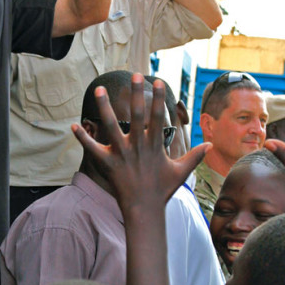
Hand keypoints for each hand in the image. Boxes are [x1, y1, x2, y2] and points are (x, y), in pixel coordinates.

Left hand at [72, 75, 209, 211]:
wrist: (144, 209)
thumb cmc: (162, 190)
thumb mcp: (181, 172)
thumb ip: (195, 156)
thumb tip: (211, 145)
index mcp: (154, 146)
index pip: (157, 116)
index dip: (158, 98)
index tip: (158, 81)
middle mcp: (137, 146)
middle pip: (135, 115)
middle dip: (136, 93)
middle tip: (135, 75)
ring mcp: (121, 154)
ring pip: (110, 126)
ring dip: (105, 107)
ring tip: (99, 89)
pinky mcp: (107, 163)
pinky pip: (92, 148)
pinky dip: (83, 137)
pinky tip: (73, 125)